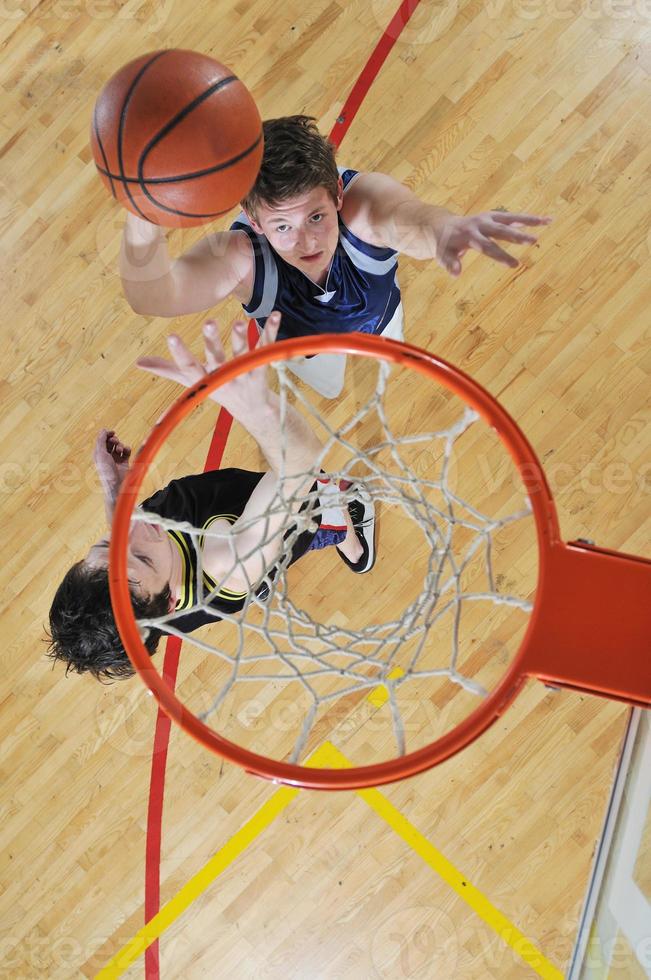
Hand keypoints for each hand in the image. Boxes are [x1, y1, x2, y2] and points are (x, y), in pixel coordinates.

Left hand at [93, 428, 130, 498]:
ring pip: (119, 446)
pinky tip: (126, 451)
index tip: (111, 432)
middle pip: (111, 442)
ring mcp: (116, 459)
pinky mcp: (124, 462)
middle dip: (114, 440)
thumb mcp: (100, 453)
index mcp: (98, 454)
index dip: (106, 435)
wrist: (117, 484)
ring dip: (120, 445)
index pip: (102, 440)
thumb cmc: (106, 470)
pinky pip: (126, 451)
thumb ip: (101, 440)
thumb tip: (103, 430)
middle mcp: (106, 456)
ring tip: (120, 450)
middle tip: (114, 441)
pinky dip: (127, 449)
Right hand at [136, 312, 281, 419]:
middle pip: (218, 359)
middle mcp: (225, 378)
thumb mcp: (193, 382)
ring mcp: (245, 374)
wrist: (252, 411)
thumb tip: (139, 362)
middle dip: (213, 342)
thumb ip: (168, 370)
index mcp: (205, 380)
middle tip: (209, 323)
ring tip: (239, 322)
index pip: (189, 368)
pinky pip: (268, 349)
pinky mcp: (264, 369)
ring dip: (242, 338)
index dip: (180, 354)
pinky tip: (276, 315)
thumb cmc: (218, 390)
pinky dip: (272, 332)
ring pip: (244, 354)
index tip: (171, 336)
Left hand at [435, 211, 552, 276]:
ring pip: (511, 219)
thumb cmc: (445, 244)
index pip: (487, 247)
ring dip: (529, 220)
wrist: (444, 226)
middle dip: (518, 236)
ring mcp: (489, 218)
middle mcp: (481, 224)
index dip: (501, 256)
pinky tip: (545, 220)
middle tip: (534, 241)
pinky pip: (513, 218)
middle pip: (502, 231)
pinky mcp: (495, 216)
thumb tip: (456, 274)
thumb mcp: (442, 255)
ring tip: (547, 221)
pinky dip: (528, 218)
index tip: (514, 264)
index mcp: (469, 235)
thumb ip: (449, 263)